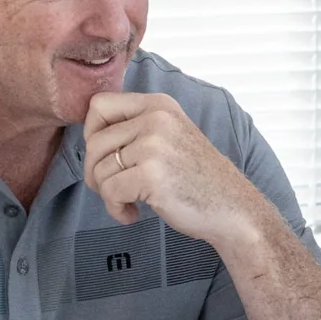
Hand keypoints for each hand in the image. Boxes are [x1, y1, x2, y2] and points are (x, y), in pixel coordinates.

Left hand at [83, 91, 269, 242]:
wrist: (232, 208)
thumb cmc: (197, 179)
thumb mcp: (170, 136)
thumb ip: (136, 127)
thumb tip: (88, 135)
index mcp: (159, 105)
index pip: (98, 105)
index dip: (92, 134)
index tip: (109, 157)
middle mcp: (156, 118)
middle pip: (93, 141)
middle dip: (96, 172)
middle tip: (116, 189)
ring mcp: (155, 145)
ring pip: (98, 169)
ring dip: (107, 194)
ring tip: (130, 202)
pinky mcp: (152, 175)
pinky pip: (109, 191)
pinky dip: (115, 209)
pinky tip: (133, 214)